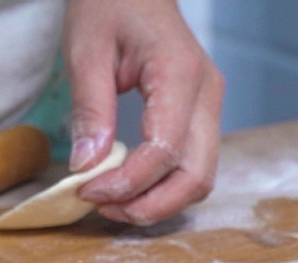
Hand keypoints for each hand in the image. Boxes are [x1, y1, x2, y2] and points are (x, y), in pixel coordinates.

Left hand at [63, 0, 223, 224]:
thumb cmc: (110, 5)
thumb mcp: (86, 50)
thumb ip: (90, 110)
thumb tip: (87, 167)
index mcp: (180, 73)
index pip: (165, 149)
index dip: (128, 182)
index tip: (87, 190)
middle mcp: (207, 95)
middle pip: (196, 177)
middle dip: (151, 205)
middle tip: (104, 208)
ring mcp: (211, 108)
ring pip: (201, 179)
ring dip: (160, 202)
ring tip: (115, 202)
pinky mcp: (203, 117)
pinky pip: (193, 166)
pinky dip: (165, 187)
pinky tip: (131, 186)